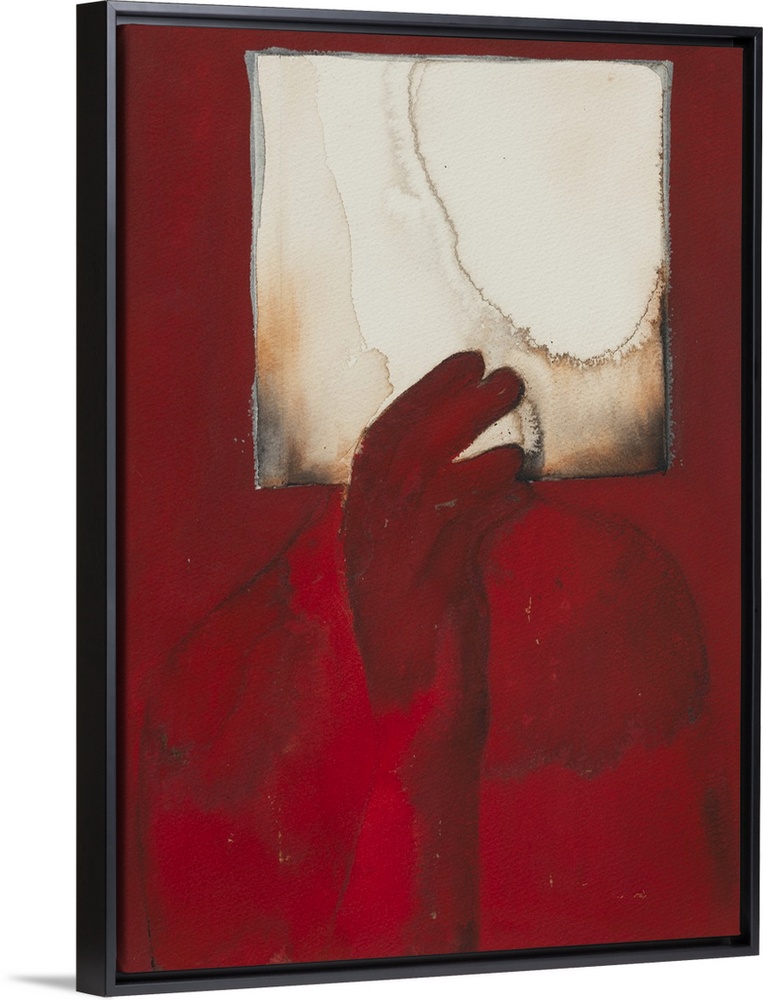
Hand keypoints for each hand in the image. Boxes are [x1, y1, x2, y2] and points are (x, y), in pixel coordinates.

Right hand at [342, 351, 529, 713]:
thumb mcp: (422, 558)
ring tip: (518, 441)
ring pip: (430, 495)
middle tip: (506, 380)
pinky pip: (463, 542)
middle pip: (405, 456)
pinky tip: (523, 495)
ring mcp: (395, 573)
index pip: (380, 441)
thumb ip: (440, 509)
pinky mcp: (430, 604)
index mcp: (360, 524)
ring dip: (479, 458)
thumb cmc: (422, 631)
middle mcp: (368, 543)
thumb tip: (487, 452)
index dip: (424, 394)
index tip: (467, 361)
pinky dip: (495, 510)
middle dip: (456, 409)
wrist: (412, 718)